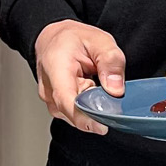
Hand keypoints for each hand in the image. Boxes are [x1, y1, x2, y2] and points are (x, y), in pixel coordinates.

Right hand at [33, 19, 125, 134]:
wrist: (54, 39)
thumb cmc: (73, 39)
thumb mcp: (100, 40)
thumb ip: (111, 62)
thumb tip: (116, 90)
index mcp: (56, 68)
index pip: (67, 101)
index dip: (85, 118)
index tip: (103, 126)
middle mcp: (48, 89)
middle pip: (74, 113)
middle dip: (96, 109)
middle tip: (109, 91)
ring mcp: (50, 100)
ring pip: (76, 116)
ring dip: (92, 106)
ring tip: (95, 83)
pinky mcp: (56, 106)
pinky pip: (75, 114)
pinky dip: (87, 106)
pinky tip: (89, 92)